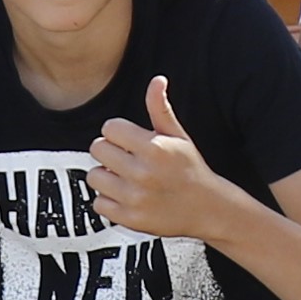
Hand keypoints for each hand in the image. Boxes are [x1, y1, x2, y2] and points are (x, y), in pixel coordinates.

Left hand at [86, 74, 224, 240]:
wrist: (207, 208)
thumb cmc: (190, 169)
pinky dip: (108, 200)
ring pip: (94, 177)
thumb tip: (157, 80)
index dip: (117, 132)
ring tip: (123, 177)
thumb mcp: (179, 136)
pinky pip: (98, 204)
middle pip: (97, 149)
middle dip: (109, 151)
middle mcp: (143, 173)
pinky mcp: (129, 219)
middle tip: (124, 158)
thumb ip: (161, 108)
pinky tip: (125, 196)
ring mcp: (135, 198)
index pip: (109, 128)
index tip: (127, 140)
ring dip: (105, 176)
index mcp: (154, 148)